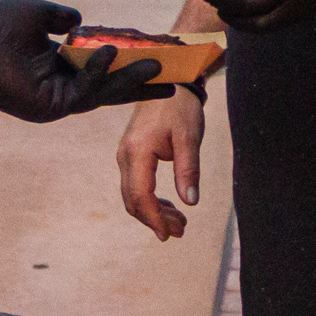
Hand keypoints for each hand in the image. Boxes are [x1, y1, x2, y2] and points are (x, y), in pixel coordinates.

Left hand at [0, 0, 168, 122]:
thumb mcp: (37, 12)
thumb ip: (62, 17)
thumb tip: (81, 22)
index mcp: (57, 66)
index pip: (100, 68)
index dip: (127, 65)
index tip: (155, 58)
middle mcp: (60, 86)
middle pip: (109, 87)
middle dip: (140, 83)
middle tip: (173, 80)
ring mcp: (56, 100)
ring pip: (102, 93)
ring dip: (130, 80)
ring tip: (158, 68)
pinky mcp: (50, 107)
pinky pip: (83, 92)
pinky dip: (99, 73)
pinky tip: (112, 55)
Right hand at [118, 88, 209, 241]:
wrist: (169, 82)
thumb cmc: (180, 108)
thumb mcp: (189, 138)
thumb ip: (188, 170)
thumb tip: (190, 202)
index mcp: (137, 152)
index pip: (141, 195)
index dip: (154, 218)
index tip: (169, 234)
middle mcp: (125, 156)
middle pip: (133, 200)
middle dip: (155, 219)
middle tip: (180, 231)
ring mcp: (126, 155)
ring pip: (133, 195)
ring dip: (154, 212)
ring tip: (180, 222)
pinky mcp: (131, 155)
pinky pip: (136, 184)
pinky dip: (151, 199)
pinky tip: (170, 205)